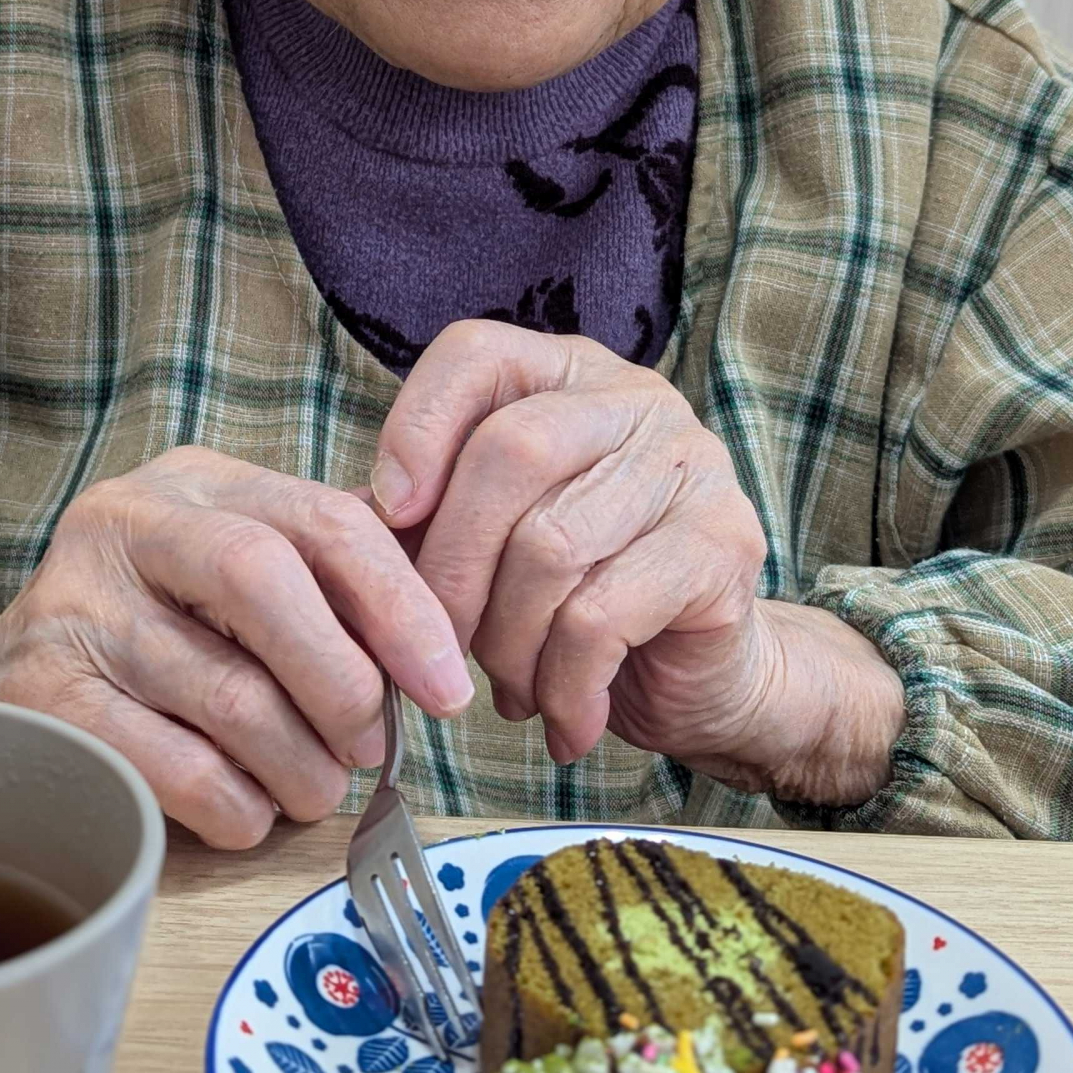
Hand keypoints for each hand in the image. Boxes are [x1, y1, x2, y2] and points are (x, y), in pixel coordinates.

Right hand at [0, 449, 471, 848]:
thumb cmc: (155, 632)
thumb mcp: (235, 568)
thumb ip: (332, 575)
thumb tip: (453, 620)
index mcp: (198, 484)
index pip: (324, 519)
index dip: (400, 604)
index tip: (448, 685)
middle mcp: (127, 524)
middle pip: (266, 581)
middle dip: (345, 680)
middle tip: (374, 745)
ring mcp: (75, 608)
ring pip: (230, 695)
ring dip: (300, 764)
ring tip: (316, 788)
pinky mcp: (45, 699)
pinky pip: (177, 768)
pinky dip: (238, 806)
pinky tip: (250, 811)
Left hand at [369, 322, 902, 801]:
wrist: (702, 679)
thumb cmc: (576, 603)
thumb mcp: (486, 548)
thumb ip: (424, 520)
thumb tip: (349, 520)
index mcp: (567, 375)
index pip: (476, 354)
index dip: (416, 428)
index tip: (388, 517)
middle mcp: (635, 401)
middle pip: (508, 451)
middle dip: (452, 568)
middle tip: (437, 650)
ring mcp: (690, 465)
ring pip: (552, 544)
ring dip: (508, 643)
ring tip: (509, 691)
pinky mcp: (724, 544)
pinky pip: (603, 614)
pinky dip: (563, 683)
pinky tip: (562, 718)